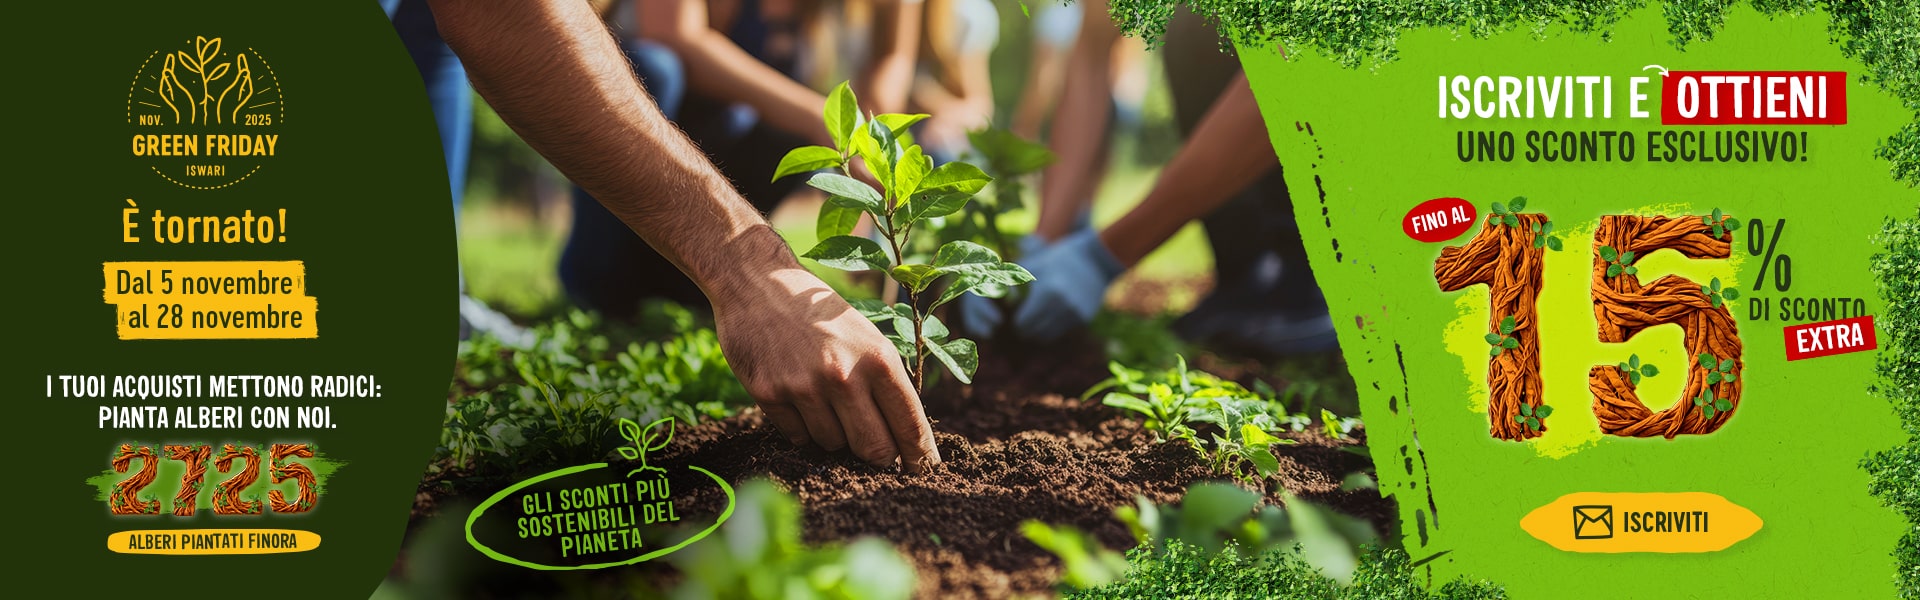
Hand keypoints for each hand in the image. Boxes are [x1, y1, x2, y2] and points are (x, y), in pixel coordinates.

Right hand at [711, 267, 939, 470]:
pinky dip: (802, 428)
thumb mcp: (866, 338)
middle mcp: (844, 375)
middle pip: (874, 450)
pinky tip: (797, 397)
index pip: (910, 424)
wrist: (759, 283)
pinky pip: (798, 437)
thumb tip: (906, 440)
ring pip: (833, 446)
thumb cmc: (820, 315)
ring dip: (834, 435)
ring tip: (823, 399)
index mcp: (878, 359)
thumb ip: (885, 384)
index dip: (920, 457)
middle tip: (872, 449)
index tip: (925, 474)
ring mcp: (805, 387)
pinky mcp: (770, 394)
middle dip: (877, 457)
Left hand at [962, 228, 1122, 341]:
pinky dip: (1053, 329)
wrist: (1095, 259)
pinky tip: (1049, 319)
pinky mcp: (1084, 318)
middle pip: (1034, 332)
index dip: (1015, 322)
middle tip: (1021, 324)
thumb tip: (996, 298)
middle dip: (1025, 329)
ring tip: (1033, 323)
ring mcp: (1075, 314)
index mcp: (1046, 292)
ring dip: (1038, 332)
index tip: (1013, 317)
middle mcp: (1062, 306)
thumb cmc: (1057, 259)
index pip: (1023, 322)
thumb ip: (1011, 281)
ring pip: (1048, 336)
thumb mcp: (1032, 265)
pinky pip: (1061, 332)